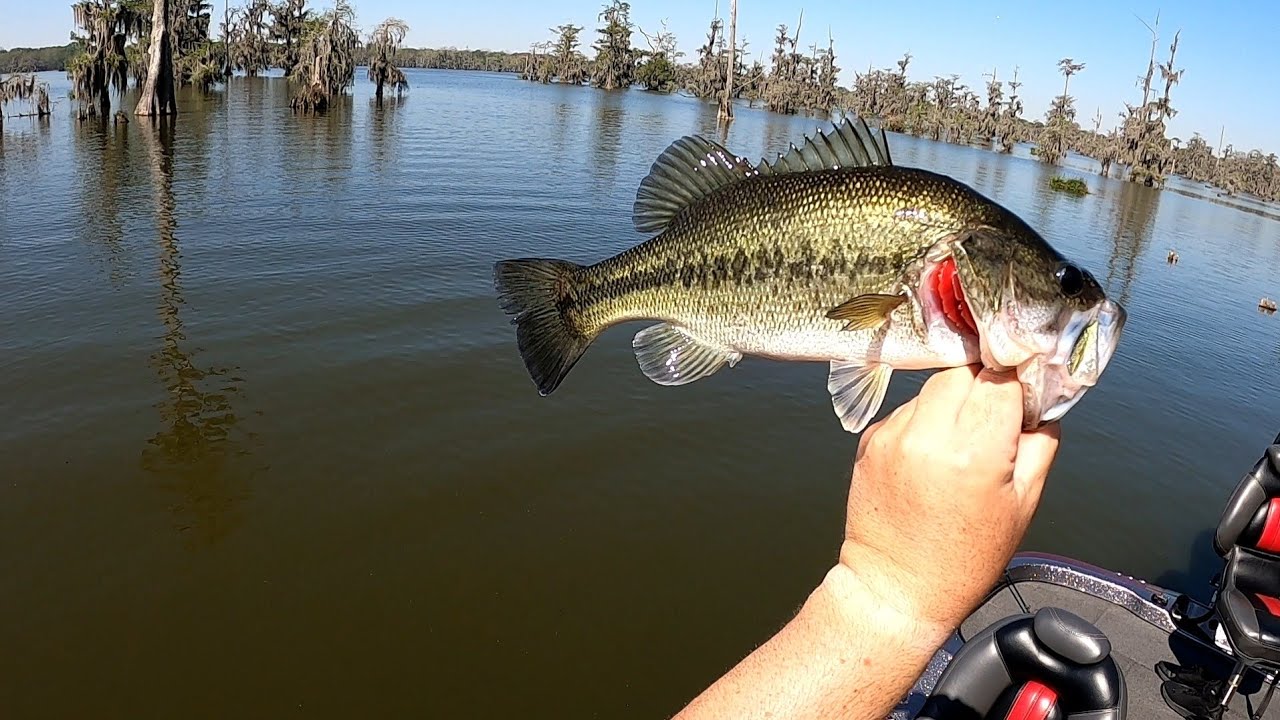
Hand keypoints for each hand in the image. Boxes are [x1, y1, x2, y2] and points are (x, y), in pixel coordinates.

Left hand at [836, 364, 1059, 634]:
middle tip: (992, 420)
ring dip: (952, 402)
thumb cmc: (964, 557)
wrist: (896, 587)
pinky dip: (923, 422)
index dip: (1016, 382)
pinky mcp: (870, 440)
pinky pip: (907, 411)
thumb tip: (1042, 403)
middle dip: (983, 386)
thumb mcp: (1023, 505)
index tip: (1023, 395)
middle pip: (963, 372)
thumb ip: (1041, 444)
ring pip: (932, 388)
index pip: (1000, 379)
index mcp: (974, 451)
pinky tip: (930, 458)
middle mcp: (927, 435)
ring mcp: (893, 435)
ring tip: (959, 446)